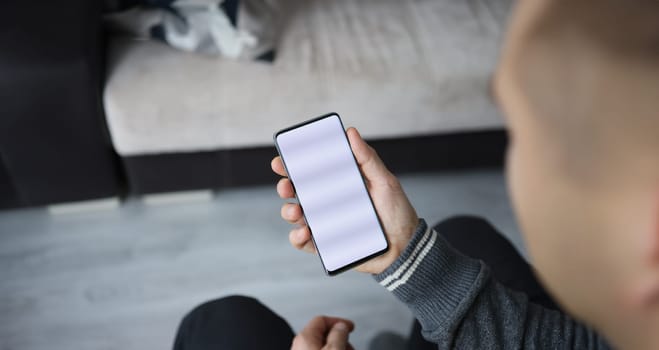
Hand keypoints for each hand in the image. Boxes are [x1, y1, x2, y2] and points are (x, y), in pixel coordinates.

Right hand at [272, 127, 418, 273]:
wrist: (405, 248)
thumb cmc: (397, 213)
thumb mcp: (385, 181)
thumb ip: (367, 158)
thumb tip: (351, 133)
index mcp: (338, 184)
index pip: (310, 172)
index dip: (292, 165)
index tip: (282, 160)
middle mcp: (328, 203)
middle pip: (296, 192)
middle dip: (285, 187)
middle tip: (287, 186)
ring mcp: (324, 224)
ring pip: (295, 215)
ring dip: (289, 211)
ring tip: (298, 210)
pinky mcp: (326, 245)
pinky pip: (304, 242)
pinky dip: (298, 237)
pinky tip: (305, 231)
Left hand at [291, 316, 354, 349]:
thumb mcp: (335, 349)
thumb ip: (339, 334)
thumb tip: (341, 326)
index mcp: (305, 337)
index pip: (322, 319)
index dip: (338, 321)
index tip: (350, 327)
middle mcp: (299, 345)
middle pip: (321, 333)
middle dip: (339, 338)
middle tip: (348, 346)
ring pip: (321, 346)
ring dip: (336, 347)